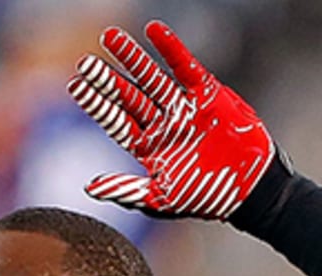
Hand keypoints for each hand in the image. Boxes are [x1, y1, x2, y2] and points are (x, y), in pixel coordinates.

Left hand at [67, 21, 276, 219]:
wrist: (246, 188)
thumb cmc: (202, 197)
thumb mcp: (158, 199)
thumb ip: (125, 190)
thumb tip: (89, 187)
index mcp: (146, 146)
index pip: (115, 120)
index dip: (96, 104)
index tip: (75, 86)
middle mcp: (160, 123)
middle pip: (127, 95)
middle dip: (106, 79)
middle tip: (84, 62)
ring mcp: (182, 107)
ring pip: (151, 77)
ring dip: (131, 57)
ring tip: (109, 37)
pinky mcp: (206, 94)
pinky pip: (185, 66)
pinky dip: (170, 49)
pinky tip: (153, 31)